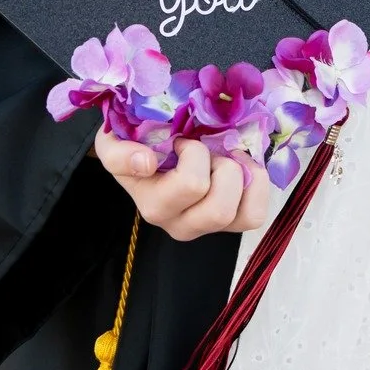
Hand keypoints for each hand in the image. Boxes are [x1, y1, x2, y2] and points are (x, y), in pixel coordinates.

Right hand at [93, 132, 269, 239]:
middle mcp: (179, 224)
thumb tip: (146, 162)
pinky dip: (255, 186)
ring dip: (239, 177)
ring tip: (224, 160)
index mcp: (154, 205)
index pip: (189, 186)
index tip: (178, 141)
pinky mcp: (231, 225)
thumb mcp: (114, 145)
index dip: (194, 155)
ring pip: (239, 215)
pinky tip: (240, 169)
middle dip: (221, 167)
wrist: (147, 154)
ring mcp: (207, 227)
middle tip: (208, 151)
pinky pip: (255, 215)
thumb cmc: (135, 148)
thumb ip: (118, 154)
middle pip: (219, 208)